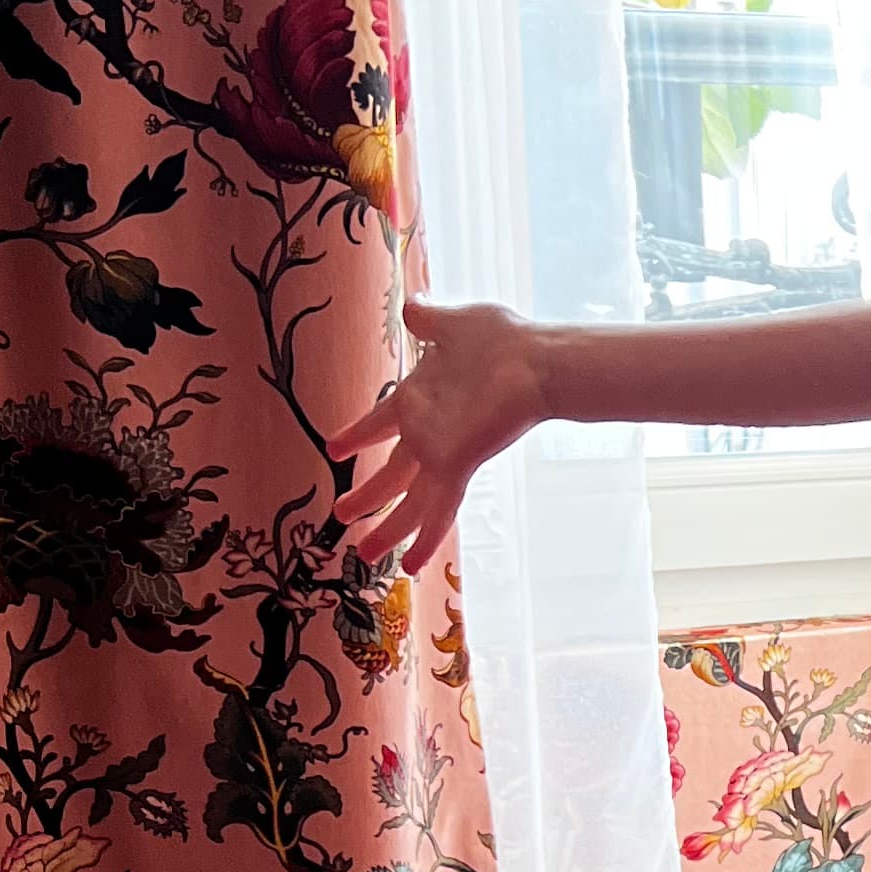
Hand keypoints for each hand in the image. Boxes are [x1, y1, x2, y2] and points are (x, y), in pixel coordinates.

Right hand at [329, 297, 551, 568]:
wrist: (535, 359)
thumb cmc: (501, 340)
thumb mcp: (452, 324)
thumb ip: (428, 320)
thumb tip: (411, 305)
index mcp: (419, 397)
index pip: (380, 421)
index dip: (357, 434)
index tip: (335, 447)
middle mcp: (427, 431)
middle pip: (391, 472)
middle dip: (367, 495)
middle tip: (341, 514)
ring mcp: (441, 452)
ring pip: (409, 501)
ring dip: (387, 529)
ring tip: (365, 554)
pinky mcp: (456, 466)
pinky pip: (437, 510)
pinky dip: (425, 538)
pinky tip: (412, 566)